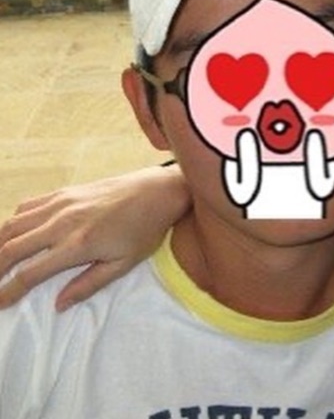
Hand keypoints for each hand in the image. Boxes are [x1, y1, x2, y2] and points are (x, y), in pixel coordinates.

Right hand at [0, 165, 189, 310]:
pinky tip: (13, 233)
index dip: (9, 291)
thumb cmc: (144, 230)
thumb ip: (89, 285)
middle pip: (11, 248)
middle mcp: (62, 223)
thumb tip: (58, 305)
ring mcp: (61, 204)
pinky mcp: (64, 191)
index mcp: (77, 245)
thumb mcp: (123, 264)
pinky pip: (28, 206)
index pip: (30, 273)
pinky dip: (13, 221)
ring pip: (13, 224)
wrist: (156, 192)